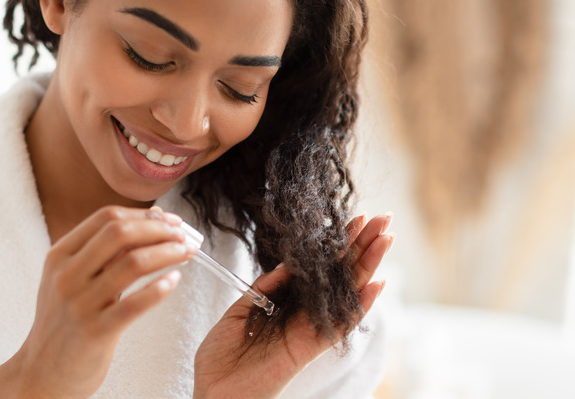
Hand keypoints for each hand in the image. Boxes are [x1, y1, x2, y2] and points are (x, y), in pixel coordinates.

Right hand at [0, 206, 195, 398]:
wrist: (41, 372)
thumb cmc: (64, 322)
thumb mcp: (72, 279)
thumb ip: (104, 253)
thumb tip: (151, 221)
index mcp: (60, 255)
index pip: (106, 217)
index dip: (144, 214)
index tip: (169, 220)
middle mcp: (67, 275)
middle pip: (120, 233)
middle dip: (159, 229)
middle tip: (183, 236)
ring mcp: (80, 303)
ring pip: (133, 263)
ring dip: (168, 253)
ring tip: (187, 253)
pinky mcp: (95, 332)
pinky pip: (135, 304)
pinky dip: (160, 288)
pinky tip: (174, 281)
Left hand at [193, 212, 393, 398]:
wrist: (213, 390)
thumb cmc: (222, 354)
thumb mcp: (241, 309)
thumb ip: (266, 287)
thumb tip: (289, 264)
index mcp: (287, 301)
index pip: (319, 267)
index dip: (338, 244)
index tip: (355, 219)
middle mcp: (304, 313)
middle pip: (341, 275)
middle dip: (362, 246)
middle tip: (384, 218)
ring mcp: (310, 329)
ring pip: (348, 293)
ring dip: (368, 265)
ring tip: (386, 237)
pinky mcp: (310, 347)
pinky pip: (340, 325)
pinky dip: (360, 306)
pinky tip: (377, 283)